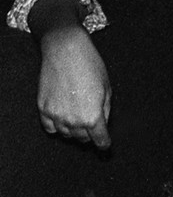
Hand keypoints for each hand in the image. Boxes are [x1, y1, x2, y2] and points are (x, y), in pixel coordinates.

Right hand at [37, 27, 111, 148]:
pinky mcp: (43, 109)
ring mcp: (56, 116)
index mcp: (93, 117)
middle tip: (92, 126)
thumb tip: (102, 124)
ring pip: (66, 134)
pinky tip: (63, 118)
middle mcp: (73, 121)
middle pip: (83, 138)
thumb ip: (105, 111)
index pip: (100, 140)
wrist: (65, 51)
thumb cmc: (91, 67)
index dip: (104, 144)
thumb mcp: (107, 89)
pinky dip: (57, 126)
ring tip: (78, 117)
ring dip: (73, 130)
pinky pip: (49, 127)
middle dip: (90, 134)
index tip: (105, 145)